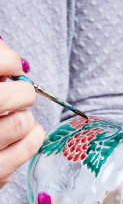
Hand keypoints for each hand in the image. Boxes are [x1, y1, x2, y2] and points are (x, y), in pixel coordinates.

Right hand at [0, 38, 44, 187]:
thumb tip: (12, 57)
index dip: (8, 60)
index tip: (13, 67)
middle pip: (9, 97)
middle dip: (22, 91)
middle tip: (19, 95)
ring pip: (23, 122)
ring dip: (26, 116)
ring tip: (15, 118)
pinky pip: (30, 145)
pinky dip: (34, 134)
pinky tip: (25, 132)